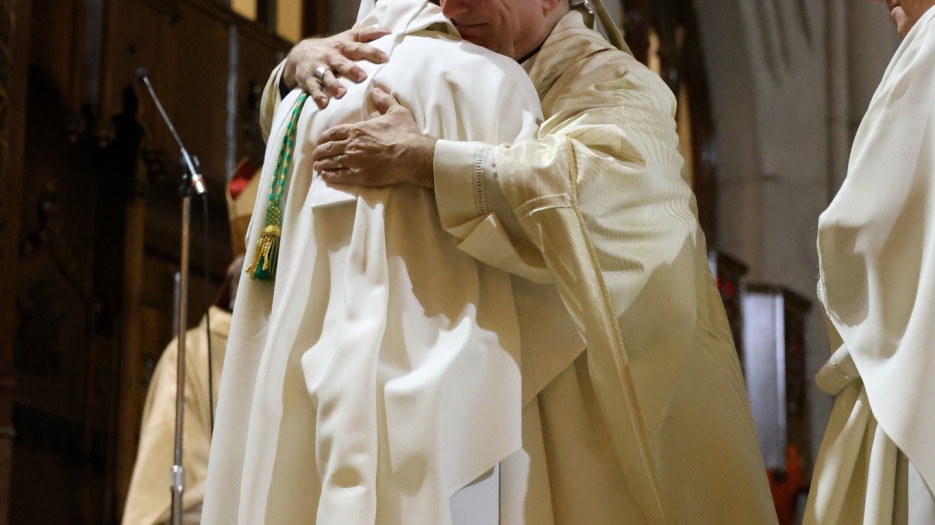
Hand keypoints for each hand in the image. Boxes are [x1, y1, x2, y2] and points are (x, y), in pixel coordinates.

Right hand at [283, 27, 389, 108]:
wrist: (300, 53)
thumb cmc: (333, 48)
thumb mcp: (348, 37)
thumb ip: (367, 35)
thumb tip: (389, 32)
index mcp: (344, 47)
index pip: (359, 48)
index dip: (371, 52)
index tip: (384, 58)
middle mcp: (332, 56)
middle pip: (342, 63)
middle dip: (352, 70)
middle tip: (362, 77)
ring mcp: (319, 68)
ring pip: (327, 76)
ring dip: (333, 85)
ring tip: (341, 93)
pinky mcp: (308, 79)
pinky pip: (313, 88)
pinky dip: (318, 96)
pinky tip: (323, 104)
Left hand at [312, 88, 436, 188]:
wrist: (412, 155)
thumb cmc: (406, 134)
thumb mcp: (397, 112)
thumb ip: (384, 101)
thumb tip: (376, 90)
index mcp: (358, 130)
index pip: (334, 132)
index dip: (324, 137)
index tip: (320, 141)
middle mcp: (352, 144)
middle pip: (329, 148)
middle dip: (319, 152)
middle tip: (315, 155)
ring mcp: (355, 161)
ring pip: (331, 162)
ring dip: (322, 164)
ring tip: (317, 167)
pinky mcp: (360, 175)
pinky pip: (339, 176)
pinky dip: (330, 176)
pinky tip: (325, 177)